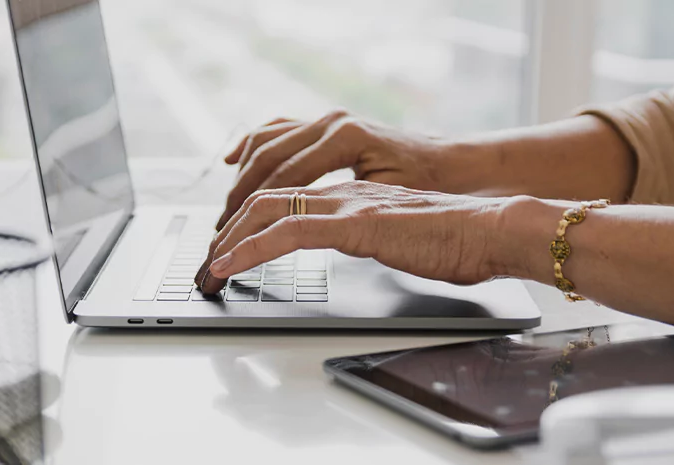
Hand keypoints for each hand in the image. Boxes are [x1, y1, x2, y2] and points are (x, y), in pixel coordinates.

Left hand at [195, 181, 504, 293]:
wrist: (494, 230)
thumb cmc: (456, 240)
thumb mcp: (396, 238)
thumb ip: (367, 237)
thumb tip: (353, 247)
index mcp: (349, 196)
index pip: (282, 200)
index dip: (247, 224)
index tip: (227, 251)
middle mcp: (341, 193)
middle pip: (263, 199)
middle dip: (225, 231)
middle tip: (205, 262)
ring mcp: (346, 205)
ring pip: (266, 210)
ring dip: (228, 241)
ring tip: (207, 269)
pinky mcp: (355, 224)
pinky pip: (289, 232)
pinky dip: (251, 250)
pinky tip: (230, 266)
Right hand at [216, 110, 465, 229]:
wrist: (456, 166)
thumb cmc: (431, 188)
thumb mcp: (389, 203)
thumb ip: (343, 213)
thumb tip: (299, 231)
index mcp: (345, 139)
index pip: (283, 183)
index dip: (252, 220)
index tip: (232, 248)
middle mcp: (331, 123)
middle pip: (265, 163)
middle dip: (236, 204)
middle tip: (218, 239)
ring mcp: (326, 120)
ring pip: (265, 144)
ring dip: (240, 180)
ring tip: (224, 215)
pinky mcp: (326, 126)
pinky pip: (277, 132)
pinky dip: (252, 147)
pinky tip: (233, 162)